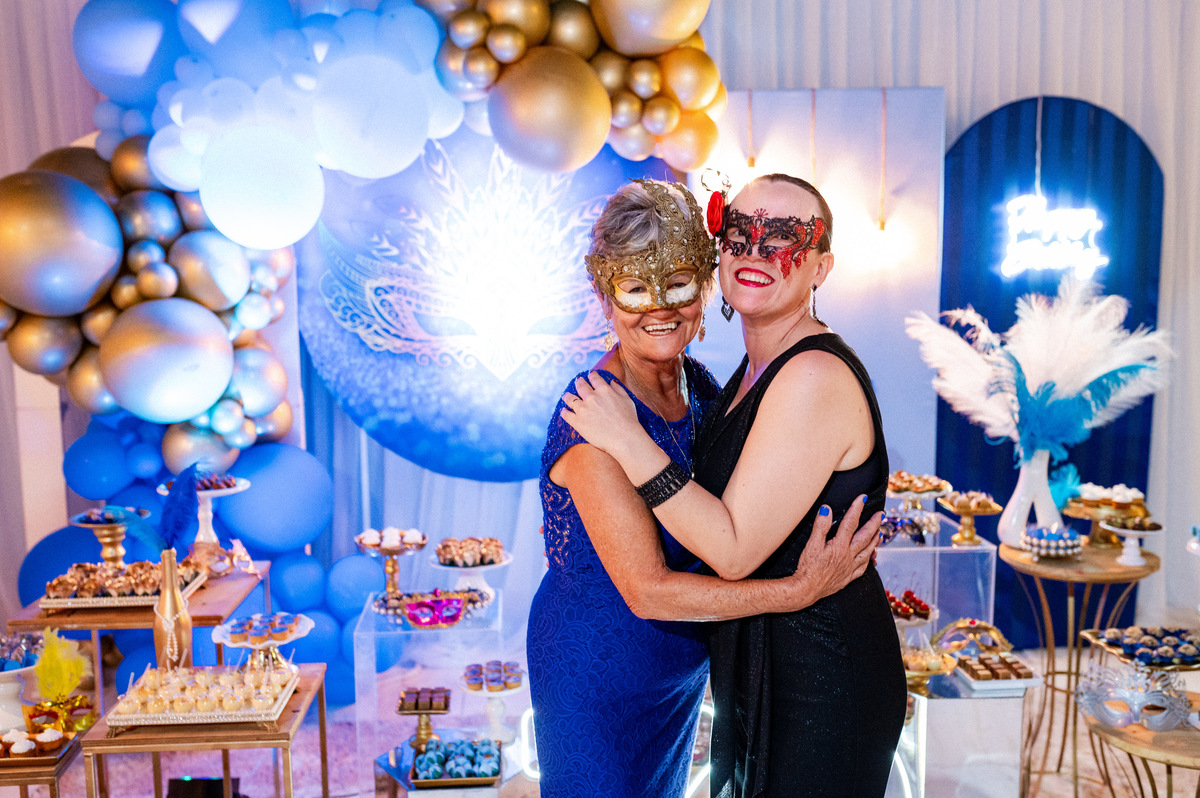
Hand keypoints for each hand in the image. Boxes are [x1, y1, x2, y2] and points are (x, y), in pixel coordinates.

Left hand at [560, 372, 640, 455]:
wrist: (624, 438)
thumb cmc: (629, 420)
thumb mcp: (627, 400)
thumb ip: (618, 389)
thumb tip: (611, 382)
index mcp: (604, 390)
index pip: (595, 379)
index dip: (592, 376)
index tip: (590, 375)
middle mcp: (592, 397)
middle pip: (581, 386)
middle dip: (579, 382)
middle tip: (578, 381)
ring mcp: (583, 409)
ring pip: (570, 399)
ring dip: (567, 396)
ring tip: (566, 395)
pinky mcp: (577, 422)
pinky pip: (566, 415)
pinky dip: (564, 412)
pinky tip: (563, 411)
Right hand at [785, 495, 882, 609]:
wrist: (806, 590)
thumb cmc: (807, 568)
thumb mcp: (811, 544)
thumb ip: (820, 526)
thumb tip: (827, 509)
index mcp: (839, 546)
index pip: (850, 523)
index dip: (857, 508)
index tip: (863, 498)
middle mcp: (848, 556)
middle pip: (865, 537)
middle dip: (874, 524)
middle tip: (880, 514)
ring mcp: (849, 568)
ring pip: (867, 551)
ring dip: (875, 540)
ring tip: (880, 532)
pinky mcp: (847, 577)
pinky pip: (863, 567)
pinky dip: (869, 560)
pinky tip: (871, 556)